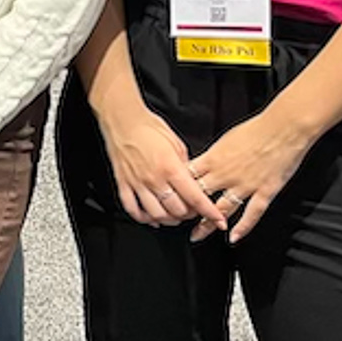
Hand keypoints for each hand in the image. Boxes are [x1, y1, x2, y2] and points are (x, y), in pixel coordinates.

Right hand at [98, 107, 226, 228]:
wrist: (122, 120)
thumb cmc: (148, 127)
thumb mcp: (177, 144)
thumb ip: (185, 166)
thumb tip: (191, 181)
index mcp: (171, 167)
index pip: (195, 197)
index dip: (210, 212)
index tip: (219, 220)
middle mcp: (154, 179)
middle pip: (177, 210)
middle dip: (189, 215)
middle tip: (193, 211)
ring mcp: (137, 183)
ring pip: (156, 214)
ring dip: (169, 220)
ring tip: (174, 216)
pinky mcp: (123, 184)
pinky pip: (132, 209)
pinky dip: (143, 218)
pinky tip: (150, 218)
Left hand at [188, 108, 315, 243]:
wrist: (283, 128)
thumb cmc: (256, 129)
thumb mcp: (224, 139)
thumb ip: (212, 156)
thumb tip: (202, 164)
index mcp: (212, 159)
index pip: (188, 179)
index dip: (178, 191)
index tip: (172, 201)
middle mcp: (225, 174)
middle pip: (199, 197)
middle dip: (187, 212)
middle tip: (178, 222)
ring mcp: (245, 185)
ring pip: (221, 209)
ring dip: (208, 225)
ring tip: (198, 235)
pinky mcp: (265, 191)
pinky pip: (251, 213)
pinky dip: (242, 228)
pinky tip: (233, 238)